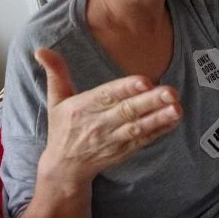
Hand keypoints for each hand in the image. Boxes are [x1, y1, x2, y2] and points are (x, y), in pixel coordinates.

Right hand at [35, 48, 181, 184]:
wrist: (65, 168)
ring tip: (177, 108)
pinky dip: (160, 131)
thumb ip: (55, 73)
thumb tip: (41, 49)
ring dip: (159, 118)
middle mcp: (98, 124)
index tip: (144, 81)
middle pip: (127, 111)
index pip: (106, 96)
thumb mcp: (56, 100)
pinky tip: (174, 121)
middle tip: (171, 92)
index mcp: (82, 108)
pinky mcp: (124, 151)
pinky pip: (144, 140)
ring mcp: (113, 139)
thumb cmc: (63, 128)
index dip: (125, 88)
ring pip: (138, 128)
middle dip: (150, 102)